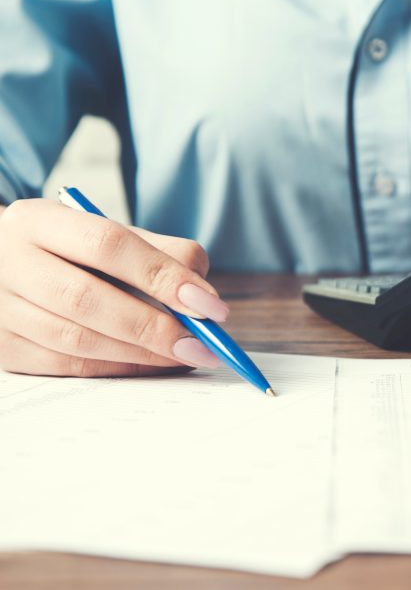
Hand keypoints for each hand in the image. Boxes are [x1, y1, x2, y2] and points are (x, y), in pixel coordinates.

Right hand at [0, 198, 228, 377]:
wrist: (4, 266)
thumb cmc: (73, 250)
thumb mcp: (111, 234)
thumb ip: (162, 254)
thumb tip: (204, 298)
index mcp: (39, 220)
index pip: (108, 244)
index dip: (163, 276)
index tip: (210, 305)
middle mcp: (9, 262)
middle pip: (87, 299)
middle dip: (154, 326)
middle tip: (203, 344)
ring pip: (77, 339)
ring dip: (141, 354)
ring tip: (187, 356)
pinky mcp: (2, 349)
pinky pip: (68, 367)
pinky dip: (119, 369)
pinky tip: (154, 365)